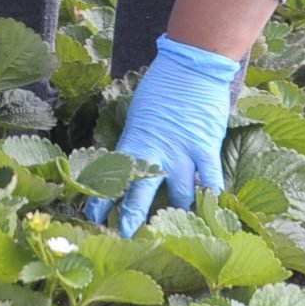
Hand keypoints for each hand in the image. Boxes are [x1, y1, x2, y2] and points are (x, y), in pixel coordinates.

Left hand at [85, 36, 240, 236]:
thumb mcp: (139, 115)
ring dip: (174, 216)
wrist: (191, 66)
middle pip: (140, 194)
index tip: (94, 219)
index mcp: (134, 142)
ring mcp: (182, 152)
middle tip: (124, 239)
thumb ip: (137, 141)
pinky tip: (210, 216)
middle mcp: (156, 152)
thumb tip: (130, 163)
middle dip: (132, 219)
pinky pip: (210, 181)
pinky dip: (210, 199)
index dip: (104, 201)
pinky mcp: (206, 148)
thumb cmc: (163, 87)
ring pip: (178, 196)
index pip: (114, 178)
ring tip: (171, 235)